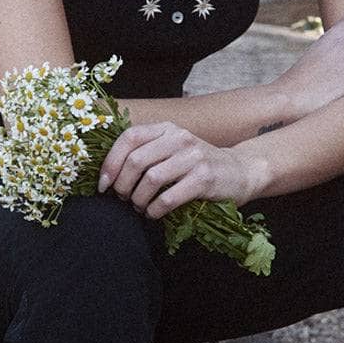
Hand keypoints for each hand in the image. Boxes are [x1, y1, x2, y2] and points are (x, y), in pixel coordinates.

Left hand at [98, 123, 258, 216]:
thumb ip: (146, 153)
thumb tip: (106, 173)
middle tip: (124, 199)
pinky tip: (153, 214)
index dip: (110, 162)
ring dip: (138, 199)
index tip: (103, 184)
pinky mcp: (204, 178)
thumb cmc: (197, 166)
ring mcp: (193, 157)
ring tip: (139, 207)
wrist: (240, 172)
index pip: (129, 138)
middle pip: (136, 161)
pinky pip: (168, 198)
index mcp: (167, 128)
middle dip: (122, 186)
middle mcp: (179, 138)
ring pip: (150, 179)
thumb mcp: (172, 150)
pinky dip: (155, 210)